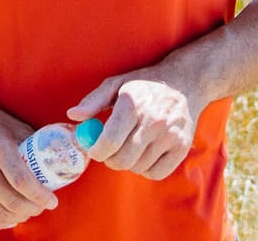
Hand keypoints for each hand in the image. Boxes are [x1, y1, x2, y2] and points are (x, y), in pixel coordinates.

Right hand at [0, 100, 59, 229]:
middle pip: (11, 200)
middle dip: (32, 209)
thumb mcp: (13, 126)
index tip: (52, 201)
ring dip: (17, 217)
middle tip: (41, 207)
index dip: (40, 196)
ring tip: (27, 213)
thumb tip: (53, 160)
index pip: (22, 181)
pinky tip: (8, 219)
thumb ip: (31, 145)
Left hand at [66, 68, 197, 180]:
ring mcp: (170, 136)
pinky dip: (146, 170)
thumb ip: (93, 101)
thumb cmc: (144, 85)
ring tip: (130, 148)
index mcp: (133, 104)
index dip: (97, 151)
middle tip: (109, 153)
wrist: (185, 83)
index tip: (94, 150)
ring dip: (128, 163)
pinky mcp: (182, 148)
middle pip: (123, 159)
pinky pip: (156, 174)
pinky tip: (145, 154)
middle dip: (109, 160)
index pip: (110, 141)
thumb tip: (73, 116)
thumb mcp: (117, 84)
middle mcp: (154, 121)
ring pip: (138, 167)